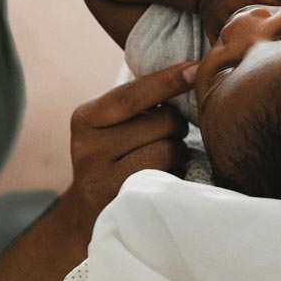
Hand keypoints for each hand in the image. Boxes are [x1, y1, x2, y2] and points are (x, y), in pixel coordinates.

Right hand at [65, 63, 192, 228]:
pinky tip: (163, 179)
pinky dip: (175, 174)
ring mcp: (102, 180)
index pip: (132, 95)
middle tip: (168, 134)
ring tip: (164, 159)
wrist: (89, 214)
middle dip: (175, 124)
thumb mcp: (112, 126)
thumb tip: (190, 70)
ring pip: (169, 150)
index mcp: (85, 119)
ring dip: (178, 152)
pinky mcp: (123, 205)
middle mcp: (87, 149)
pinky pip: (169, 178)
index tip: (195, 67)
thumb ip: (138, 102)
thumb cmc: (114, 157)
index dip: (167, 80)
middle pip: (160, 122)